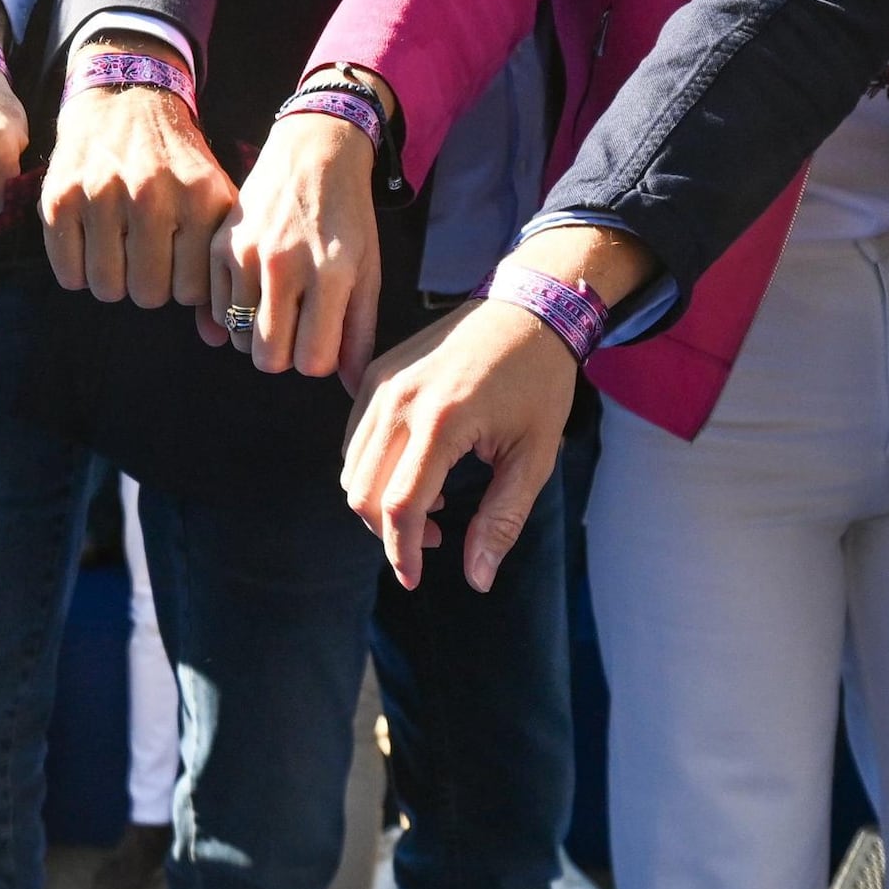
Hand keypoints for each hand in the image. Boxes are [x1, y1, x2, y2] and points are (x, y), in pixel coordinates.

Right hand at [42, 73, 241, 311]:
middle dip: (150, 285)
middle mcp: (151, 194)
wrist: (128, 99)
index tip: (180, 262)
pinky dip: (80, 270)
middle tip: (148, 257)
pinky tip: (93, 242)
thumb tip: (221, 339)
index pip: (193, 291)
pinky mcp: (60, 197)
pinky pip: (69, 275)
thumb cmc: (179, 163)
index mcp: (199, 197)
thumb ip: (220, 269)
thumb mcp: (214, 202)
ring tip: (122, 250)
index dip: (186, 284)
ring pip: (108, 289)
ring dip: (114, 280)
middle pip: (149, 295)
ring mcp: (102, 194)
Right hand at [222, 105, 390, 378]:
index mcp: (331, 275)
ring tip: (278, 304)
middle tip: (298, 327)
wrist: (313, 153)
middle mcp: (285, 267)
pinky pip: (217, 310)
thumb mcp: (368, 271)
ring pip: (239, 339)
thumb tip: (350, 388)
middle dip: (285, 355)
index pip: (313, 361)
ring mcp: (247, 256)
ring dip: (258, 333)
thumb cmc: (349, 216)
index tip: (323, 337)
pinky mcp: (220, 246)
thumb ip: (358, 332)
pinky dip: (234, 312)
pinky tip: (255, 289)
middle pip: (269, 359)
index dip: (319, 359)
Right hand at [341, 298, 578, 593]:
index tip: (415, 580)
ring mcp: (382, 383)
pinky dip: (374, 469)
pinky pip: (354, 438)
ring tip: (431, 505)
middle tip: (435, 540)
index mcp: (442, 420)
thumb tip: (478, 579)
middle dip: (389, 532)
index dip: (401, 553)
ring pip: (351, 467)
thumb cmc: (538, 382)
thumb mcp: (534, 457)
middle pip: (362, 491)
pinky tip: (419, 471)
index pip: (400, 505)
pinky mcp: (376, 374)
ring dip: (380, 502)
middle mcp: (400, 400)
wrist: (527, 308)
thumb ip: (502, 521)